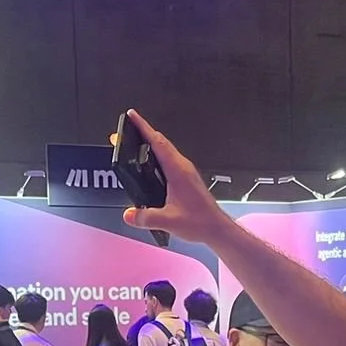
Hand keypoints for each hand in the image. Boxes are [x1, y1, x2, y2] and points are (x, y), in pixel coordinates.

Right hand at [119, 111, 230, 246]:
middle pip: (161, 143)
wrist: (216, 228)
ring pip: (166, 151)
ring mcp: (186, 172)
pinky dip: (158, 156)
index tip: (132, 116)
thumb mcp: (169, 220)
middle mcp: (183, 168)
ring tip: (137, 141)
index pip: (157, 142)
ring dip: (151, 144)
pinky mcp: (187, 179)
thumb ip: (146, 217)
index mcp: (178, 171)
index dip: (143, 127)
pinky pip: (170, 161)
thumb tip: (129, 214)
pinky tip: (152, 165)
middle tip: (129, 128)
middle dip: (143, 132)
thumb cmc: (201, 221)